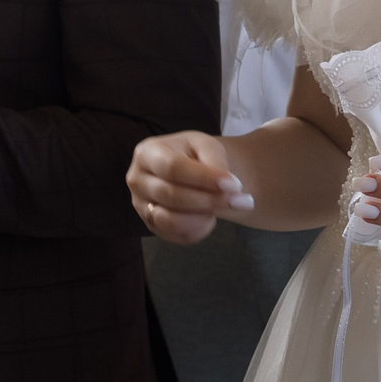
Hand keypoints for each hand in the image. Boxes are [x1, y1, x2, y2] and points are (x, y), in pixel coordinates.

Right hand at [127, 130, 253, 243]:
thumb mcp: (207, 147)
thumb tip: (229, 187)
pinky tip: (210, 217)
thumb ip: (216, 162)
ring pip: (171, 220)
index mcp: (147, 153)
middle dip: (210, 200)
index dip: (204, 178)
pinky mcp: (152, 225)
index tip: (235, 184)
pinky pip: (177, 235)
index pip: (173, 168)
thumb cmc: (197, 155)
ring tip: (223, 207)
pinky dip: (199, 229)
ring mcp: (141, 205)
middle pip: (172, 196)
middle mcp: (137, 180)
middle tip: (243, 201)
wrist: (192, 171)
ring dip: (204, 217)